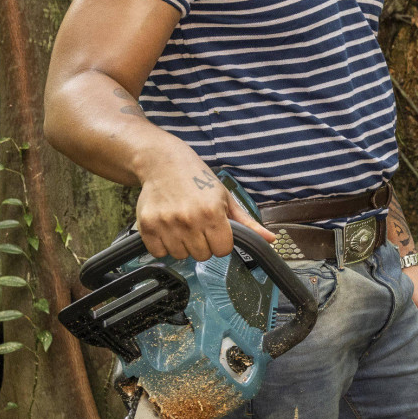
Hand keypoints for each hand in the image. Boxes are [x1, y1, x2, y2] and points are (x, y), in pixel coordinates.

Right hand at [134, 147, 276, 260]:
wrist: (163, 162)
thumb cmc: (198, 179)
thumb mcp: (226, 197)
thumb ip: (247, 222)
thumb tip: (271, 239)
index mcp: (212, 213)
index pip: (223, 250)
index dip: (222, 242)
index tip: (216, 231)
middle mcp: (189, 220)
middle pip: (202, 255)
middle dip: (203, 244)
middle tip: (199, 227)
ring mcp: (166, 223)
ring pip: (181, 256)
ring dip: (184, 246)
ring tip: (183, 226)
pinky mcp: (147, 225)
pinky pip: (159, 252)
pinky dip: (164, 246)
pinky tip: (168, 230)